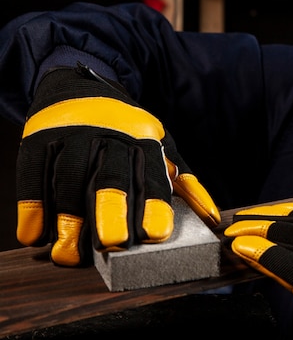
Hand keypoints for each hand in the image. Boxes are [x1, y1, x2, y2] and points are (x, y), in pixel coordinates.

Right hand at [16, 64, 219, 266]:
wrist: (81, 86)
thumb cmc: (128, 130)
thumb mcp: (162, 146)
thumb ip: (185, 182)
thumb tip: (212, 217)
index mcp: (144, 139)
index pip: (151, 173)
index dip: (154, 204)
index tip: (156, 234)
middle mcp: (109, 135)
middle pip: (110, 175)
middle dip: (112, 209)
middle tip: (114, 242)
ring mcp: (72, 135)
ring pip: (70, 177)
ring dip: (69, 217)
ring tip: (69, 253)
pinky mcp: (39, 139)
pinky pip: (34, 173)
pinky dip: (33, 205)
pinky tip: (34, 235)